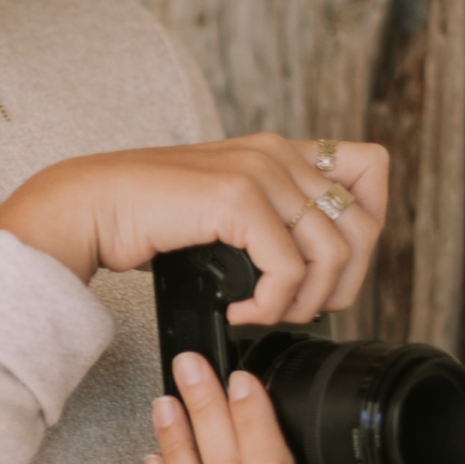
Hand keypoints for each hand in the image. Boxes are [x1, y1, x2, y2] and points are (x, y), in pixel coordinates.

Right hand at [0, 135, 388, 326]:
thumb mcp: (228, 210)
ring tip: (266, 313)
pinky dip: (269, 306)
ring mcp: (259, 171)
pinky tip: (239, 311)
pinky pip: (288, 270)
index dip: (369, 224)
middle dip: (342, 283)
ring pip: (333, 253)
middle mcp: (277, 153)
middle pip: (363, 224)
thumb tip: (321, 268)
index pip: (371, 169)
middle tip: (299, 308)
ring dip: (303, 302)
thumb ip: (273, 219)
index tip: (330, 267)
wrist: (92, 208)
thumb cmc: (150, 217)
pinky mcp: (237, 199)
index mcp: (281, 150)